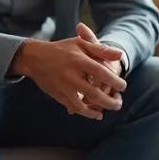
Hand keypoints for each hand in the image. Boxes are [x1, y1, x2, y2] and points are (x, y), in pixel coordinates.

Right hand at [10, 33, 127, 119]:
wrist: (35, 58)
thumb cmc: (62, 49)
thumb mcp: (80, 44)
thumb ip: (101, 50)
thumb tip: (120, 54)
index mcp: (78, 60)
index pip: (101, 73)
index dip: (114, 81)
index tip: (123, 86)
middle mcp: (71, 75)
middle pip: (94, 93)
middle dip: (110, 101)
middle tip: (119, 103)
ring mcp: (63, 87)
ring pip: (84, 104)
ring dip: (100, 109)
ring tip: (111, 109)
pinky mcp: (58, 95)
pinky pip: (74, 107)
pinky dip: (87, 113)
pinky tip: (97, 114)